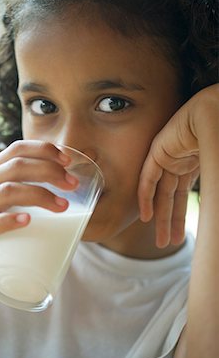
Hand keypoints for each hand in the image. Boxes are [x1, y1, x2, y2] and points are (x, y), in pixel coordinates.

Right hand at [0, 141, 77, 275]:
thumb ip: (15, 180)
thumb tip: (56, 178)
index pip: (18, 149)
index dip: (44, 150)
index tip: (67, 160)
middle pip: (18, 168)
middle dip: (50, 172)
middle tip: (73, 185)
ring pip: (8, 192)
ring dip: (40, 196)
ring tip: (62, 206)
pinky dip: (10, 220)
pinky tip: (27, 221)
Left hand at [137, 87, 212, 247]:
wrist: (213, 114)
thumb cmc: (217, 140)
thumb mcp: (213, 173)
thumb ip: (209, 194)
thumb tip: (211, 218)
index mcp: (193, 166)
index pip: (182, 197)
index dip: (180, 217)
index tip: (178, 237)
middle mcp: (179, 164)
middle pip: (170, 198)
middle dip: (168, 222)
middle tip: (165, 243)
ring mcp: (168, 158)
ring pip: (160, 193)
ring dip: (159, 217)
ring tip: (160, 240)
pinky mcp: (157, 152)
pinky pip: (148, 179)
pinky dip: (146, 198)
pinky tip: (146, 217)